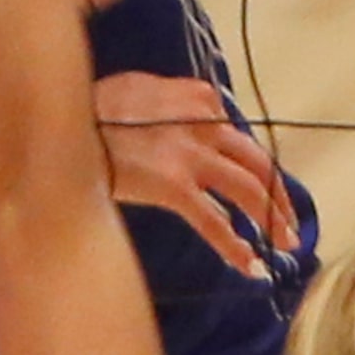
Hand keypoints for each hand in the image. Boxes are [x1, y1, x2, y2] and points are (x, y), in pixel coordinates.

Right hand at [93, 72, 300, 276]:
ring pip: (248, 189)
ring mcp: (191, 155)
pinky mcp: (174, 186)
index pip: (236, 133)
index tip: (254, 185)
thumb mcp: (138, 89)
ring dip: (273, 218)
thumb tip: (187, 116)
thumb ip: (170, 103)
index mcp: (197, 99)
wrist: (64, 128)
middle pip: (257, 161)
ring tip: (286, 243)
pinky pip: (214, 221)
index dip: (250, 164)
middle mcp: (203, 123)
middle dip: (279, 194)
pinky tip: (250, 265)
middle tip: (290, 220)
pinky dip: (235, 245)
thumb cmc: (92, 111)